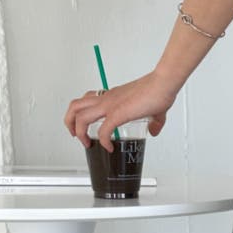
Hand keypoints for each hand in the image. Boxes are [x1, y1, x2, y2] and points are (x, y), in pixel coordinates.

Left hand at [63, 70, 178, 151]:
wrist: (162, 85)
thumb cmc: (158, 92)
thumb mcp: (154, 110)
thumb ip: (154, 122)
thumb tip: (153, 131)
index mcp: (111, 96)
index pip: (87, 100)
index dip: (82, 114)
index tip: (85, 127)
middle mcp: (106, 99)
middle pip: (75, 106)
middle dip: (70, 123)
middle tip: (76, 136)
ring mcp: (110, 105)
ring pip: (80, 116)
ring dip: (79, 132)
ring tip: (86, 143)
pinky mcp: (117, 113)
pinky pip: (102, 131)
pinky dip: (103, 142)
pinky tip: (109, 148)